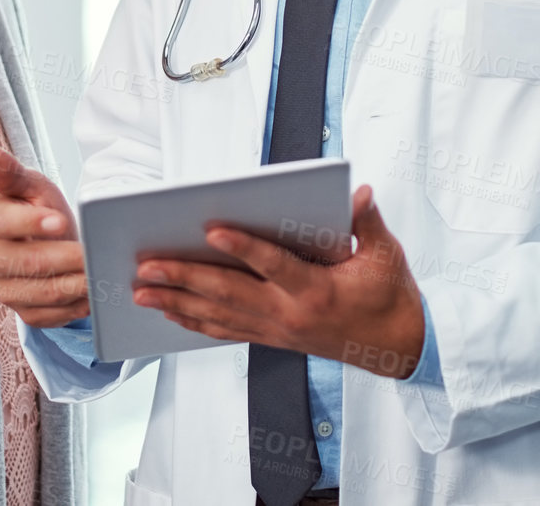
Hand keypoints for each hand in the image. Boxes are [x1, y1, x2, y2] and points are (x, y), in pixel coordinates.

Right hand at [0, 147, 88, 327]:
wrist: (49, 244)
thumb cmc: (41, 209)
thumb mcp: (31, 186)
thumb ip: (11, 173)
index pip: (6, 223)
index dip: (33, 222)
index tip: (61, 221)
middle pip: (29, 262)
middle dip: (65, 258)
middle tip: (94, 252)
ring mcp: (5, 289)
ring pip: (44, 292)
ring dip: (76, 284)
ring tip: (101, 273)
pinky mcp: (23, 312)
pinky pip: (51, 315)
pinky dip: (75, 306)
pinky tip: (93, 294)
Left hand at [130, 184, 425, 377]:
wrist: (398, 348)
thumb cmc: (390, 297)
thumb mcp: (386, 255)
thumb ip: (368, 221)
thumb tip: (359, 192)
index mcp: (317, 291)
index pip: (273, 265)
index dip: (243, 247)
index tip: (211, 229)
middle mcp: (290, 314)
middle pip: (229, 293)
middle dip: (184, 278)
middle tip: (147, 265)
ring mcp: (277, 330)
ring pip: (219, 315)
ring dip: (176, 302)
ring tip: (141, 290)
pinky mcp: (273, 338)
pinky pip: (226, 331)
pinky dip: (194, 321)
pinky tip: (169, 312)